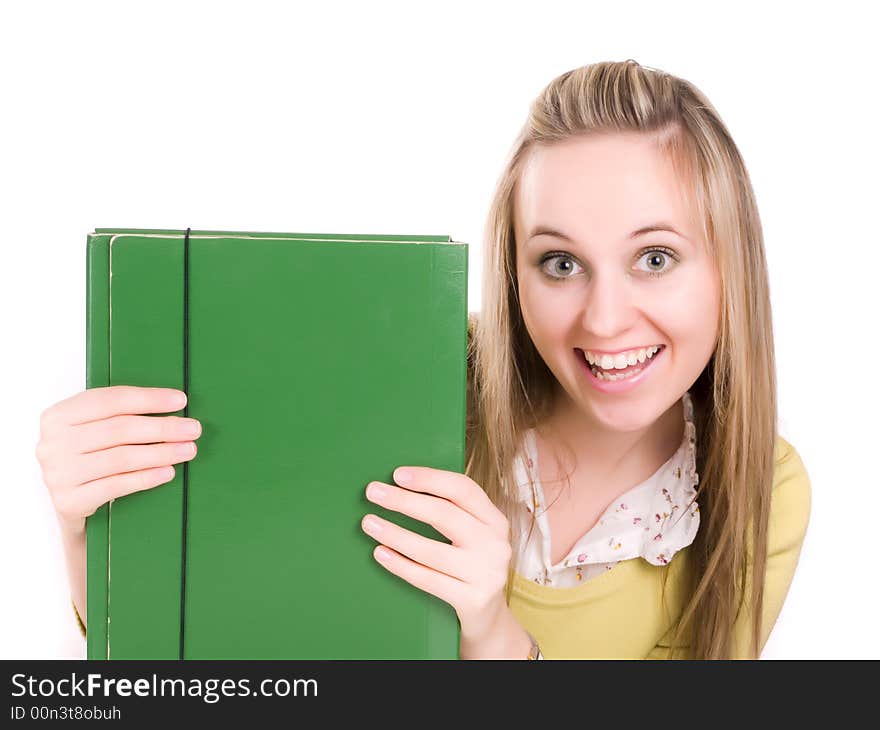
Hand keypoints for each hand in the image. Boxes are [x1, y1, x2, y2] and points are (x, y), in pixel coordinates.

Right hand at [35, 385, 201, 534]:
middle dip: (162, 428)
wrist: (71, 502)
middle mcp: (53, 443)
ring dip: (161, 453)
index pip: (110, 400)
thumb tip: (173, 403)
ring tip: (188, 450)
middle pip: (119, 430)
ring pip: (121, 458)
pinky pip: (116, 486)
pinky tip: (168, 471)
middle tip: (193, 429)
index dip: (149, 399)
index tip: (180, 401)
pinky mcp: (70, 501)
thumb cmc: (90, 456)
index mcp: (58, 415)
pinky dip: (146, 477)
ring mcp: (58, 473)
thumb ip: (121, 414)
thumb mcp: (95, 428)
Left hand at [361, 466, 513, 645]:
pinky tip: (380, 553)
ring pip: (430, 550)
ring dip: (394, 533)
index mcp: (495, 520)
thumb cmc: (470, 565)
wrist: (489, 617)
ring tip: (369, 523)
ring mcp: (486, 574)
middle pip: (444, 515)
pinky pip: (426, 579)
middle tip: (373, 492)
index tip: (398, 474)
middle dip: (404, 501)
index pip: (463, 489)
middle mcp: (495, 544)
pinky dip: (399, 565)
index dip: (430, 479)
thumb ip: (452, 511)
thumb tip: (402, 485)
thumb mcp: (473, 535)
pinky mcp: (472, 600)